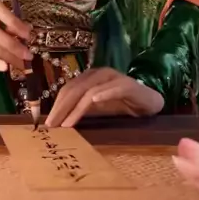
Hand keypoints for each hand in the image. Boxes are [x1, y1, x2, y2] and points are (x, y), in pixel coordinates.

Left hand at [46, 68, 163, 126]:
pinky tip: (95, 101)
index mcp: (89, 78)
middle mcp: (98, 74)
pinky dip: (104, 94)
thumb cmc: (121, 105)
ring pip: (90, 91)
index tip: (48, 123)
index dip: (56, 105)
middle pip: (75, 89)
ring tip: (67, 123)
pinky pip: (114, 88)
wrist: (150, 102)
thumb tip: (59, 122)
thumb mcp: (97, 109)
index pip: (68, 90)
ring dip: (76, 108)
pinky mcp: (128, 84)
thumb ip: (81, 111)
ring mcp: (113, 77)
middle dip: (61, 108)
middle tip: (53, 125)